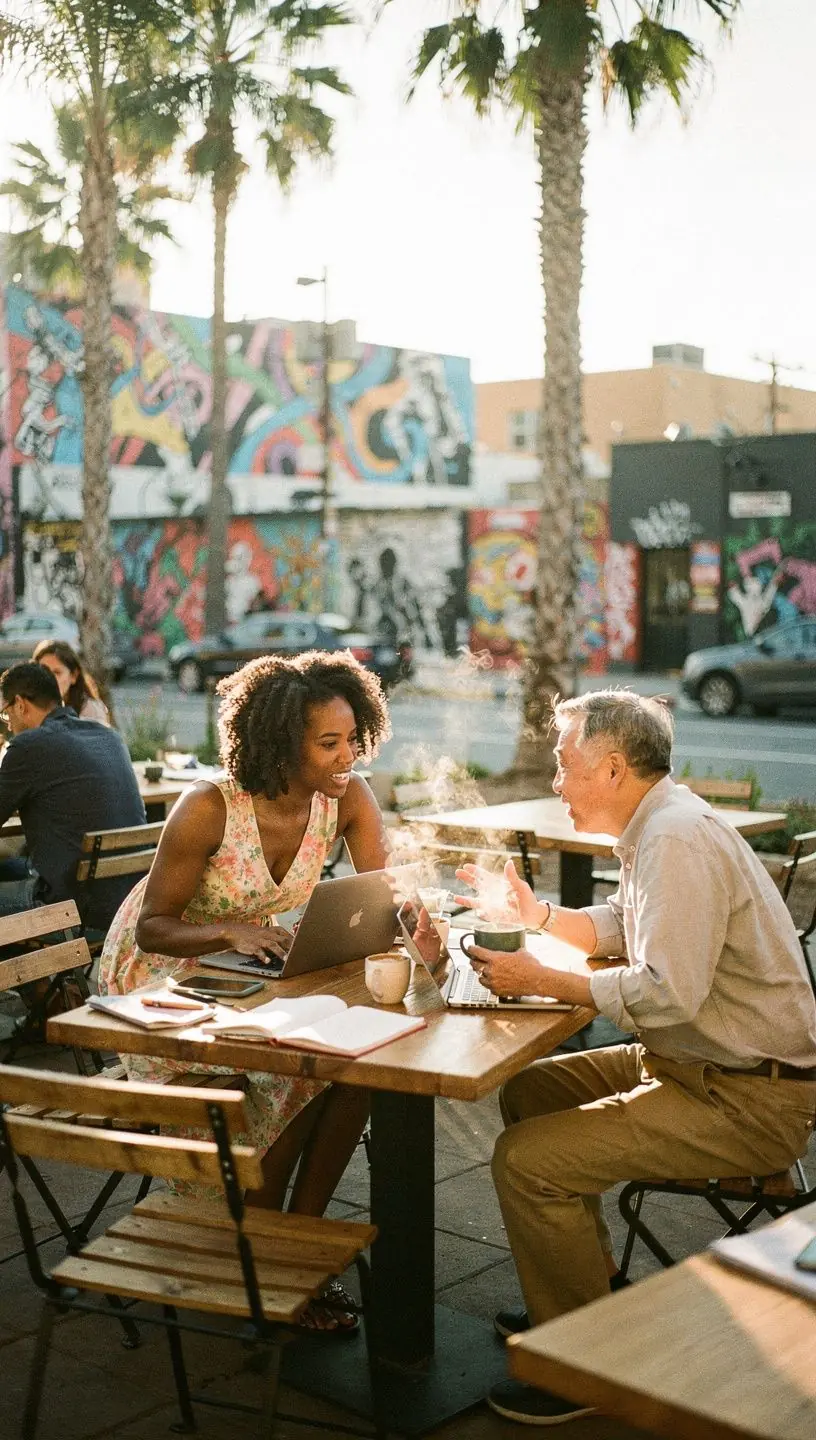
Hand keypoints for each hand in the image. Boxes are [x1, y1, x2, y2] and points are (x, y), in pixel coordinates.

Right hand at [218, 923, 293, 964]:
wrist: (232, 931)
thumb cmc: (249, 933)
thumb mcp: (262, 931)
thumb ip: (273, 936)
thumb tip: (287, 942)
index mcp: (269, 930)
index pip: (283, 932)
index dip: (292, 938)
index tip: (300, 943)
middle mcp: (266, 934)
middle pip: (281, 939)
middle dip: (290, 946)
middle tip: (298, 953)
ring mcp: (259, 940)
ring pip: (272, 945)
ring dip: (280, 952)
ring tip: (286, 959)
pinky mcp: (251, 947)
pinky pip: (258, 951)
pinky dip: (263, 956)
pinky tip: (267, 961)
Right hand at [454, 859, 541, 928]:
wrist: (532, 915)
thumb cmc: (527, 898)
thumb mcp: (521, 886)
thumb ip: (512, 876)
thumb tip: (509, 862)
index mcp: (498, 884)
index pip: (484, 876)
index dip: (475, 871)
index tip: (466, 866)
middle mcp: (492, 894)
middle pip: (477, 885)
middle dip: (467, 879)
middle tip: (457, 872)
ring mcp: (492, 905)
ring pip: (476, 901)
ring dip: (466, 900)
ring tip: (455, 898)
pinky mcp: (494, 915)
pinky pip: (484, 914)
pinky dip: (481, 913)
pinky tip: (478, 912)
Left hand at [467, 946, 592, 1006]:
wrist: (537, 980)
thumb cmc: (531, 966)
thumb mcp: (521, 953)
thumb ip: (512, 951)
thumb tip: (514, 949)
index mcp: (496, 958)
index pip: (477, 952)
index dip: (471, 949)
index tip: (469, 948)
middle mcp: (492, 970)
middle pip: (475, 965)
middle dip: (474, 962)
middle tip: (475, 960)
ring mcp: (494, 982)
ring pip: (480, 978)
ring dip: (481, 974)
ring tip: (484, 972)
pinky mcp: (498, 991)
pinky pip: (488, 987)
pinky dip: (489, 984)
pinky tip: (493, 981)